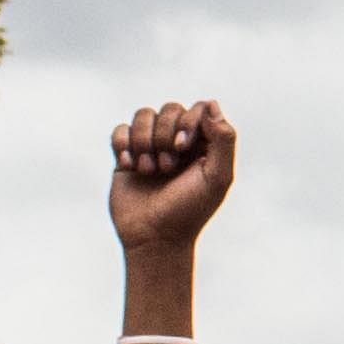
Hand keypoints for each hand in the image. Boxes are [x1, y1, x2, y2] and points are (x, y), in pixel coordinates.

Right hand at [108, 99, 238, 259]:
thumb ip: (224, 140)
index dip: (189, 121)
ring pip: (143, 114)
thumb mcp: (218, 177)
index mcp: (204, 143)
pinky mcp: (126, 155)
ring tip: (149, 170)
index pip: (199, 108)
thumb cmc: (189, 210)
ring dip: (144, 141)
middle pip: (170, 108)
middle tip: (167, 166)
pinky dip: (123, 145)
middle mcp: (178, 140)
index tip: (184, 147)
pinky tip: (130, 167)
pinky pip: (120, 130)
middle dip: (166, 135)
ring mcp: (151, 146)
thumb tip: (212, 105)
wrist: (154, 238)